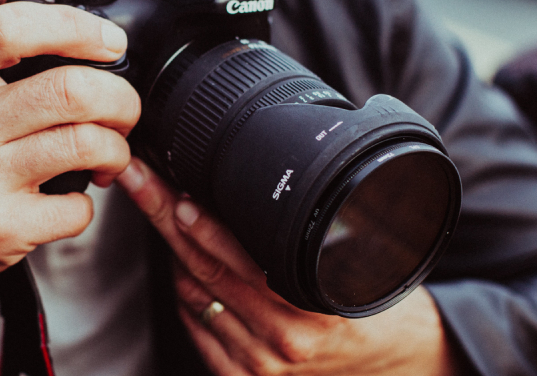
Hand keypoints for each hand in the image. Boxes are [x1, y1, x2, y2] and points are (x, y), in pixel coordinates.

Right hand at [0, 3, 140, 371]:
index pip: (8, 29)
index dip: (72, 26)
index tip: (109, 41)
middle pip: (68, 90)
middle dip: (120, 98)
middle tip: (123, 110)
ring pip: (84, 144)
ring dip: (116, 148)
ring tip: (108, 154)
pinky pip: (77, 207)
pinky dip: (91, 204)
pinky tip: (73, 199)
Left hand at [118, 158, 456, 375]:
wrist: (396, 364)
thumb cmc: (377, 304)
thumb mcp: (361, 261)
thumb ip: (315, 232)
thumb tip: (272, 181)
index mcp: (312, 306)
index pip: (236, 256)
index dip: (199, 220)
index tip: (172, 188)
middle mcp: (281, 338)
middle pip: (201, 267)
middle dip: (163, 216)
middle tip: (140, 179)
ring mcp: (257, 364)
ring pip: (190, 292)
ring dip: (173, 249)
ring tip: (166, 208)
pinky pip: (192, 321)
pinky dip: (185, 287)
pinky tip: (188, 260)